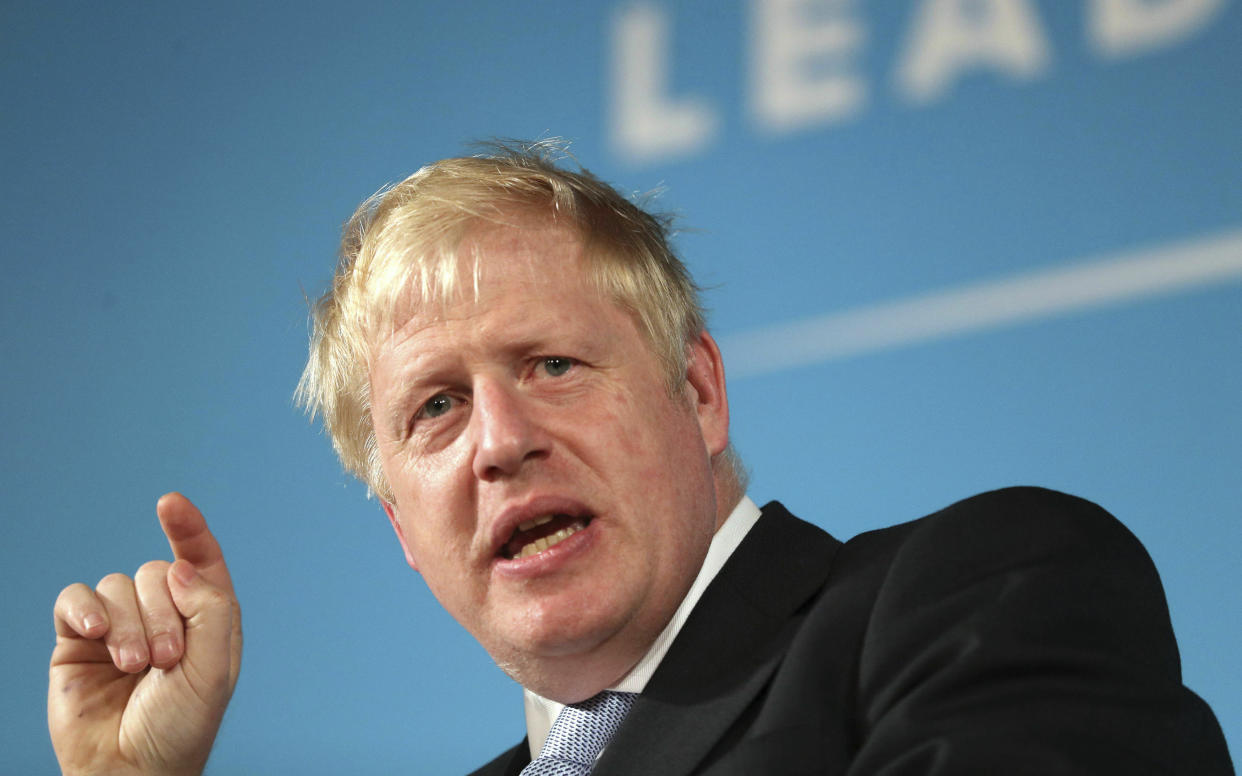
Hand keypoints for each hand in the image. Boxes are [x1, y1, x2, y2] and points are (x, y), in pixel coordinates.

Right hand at [48, 493, 241, 775]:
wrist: (130, 772)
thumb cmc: (180, 726)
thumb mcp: (215, 669)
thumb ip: (210, 610)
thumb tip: (180, 566)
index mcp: (205, 616)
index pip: (199, 559)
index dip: (188, 528)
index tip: (169, 504)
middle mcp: (163, 614)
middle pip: (158, 572)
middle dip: (163, 613)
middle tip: (166, 660)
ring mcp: (119, 626)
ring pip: (118, 585)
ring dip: (128, 624)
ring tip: (134, 667)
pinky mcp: (77, 640)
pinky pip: (76, 600)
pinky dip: (85, 611)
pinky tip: (94, 636)